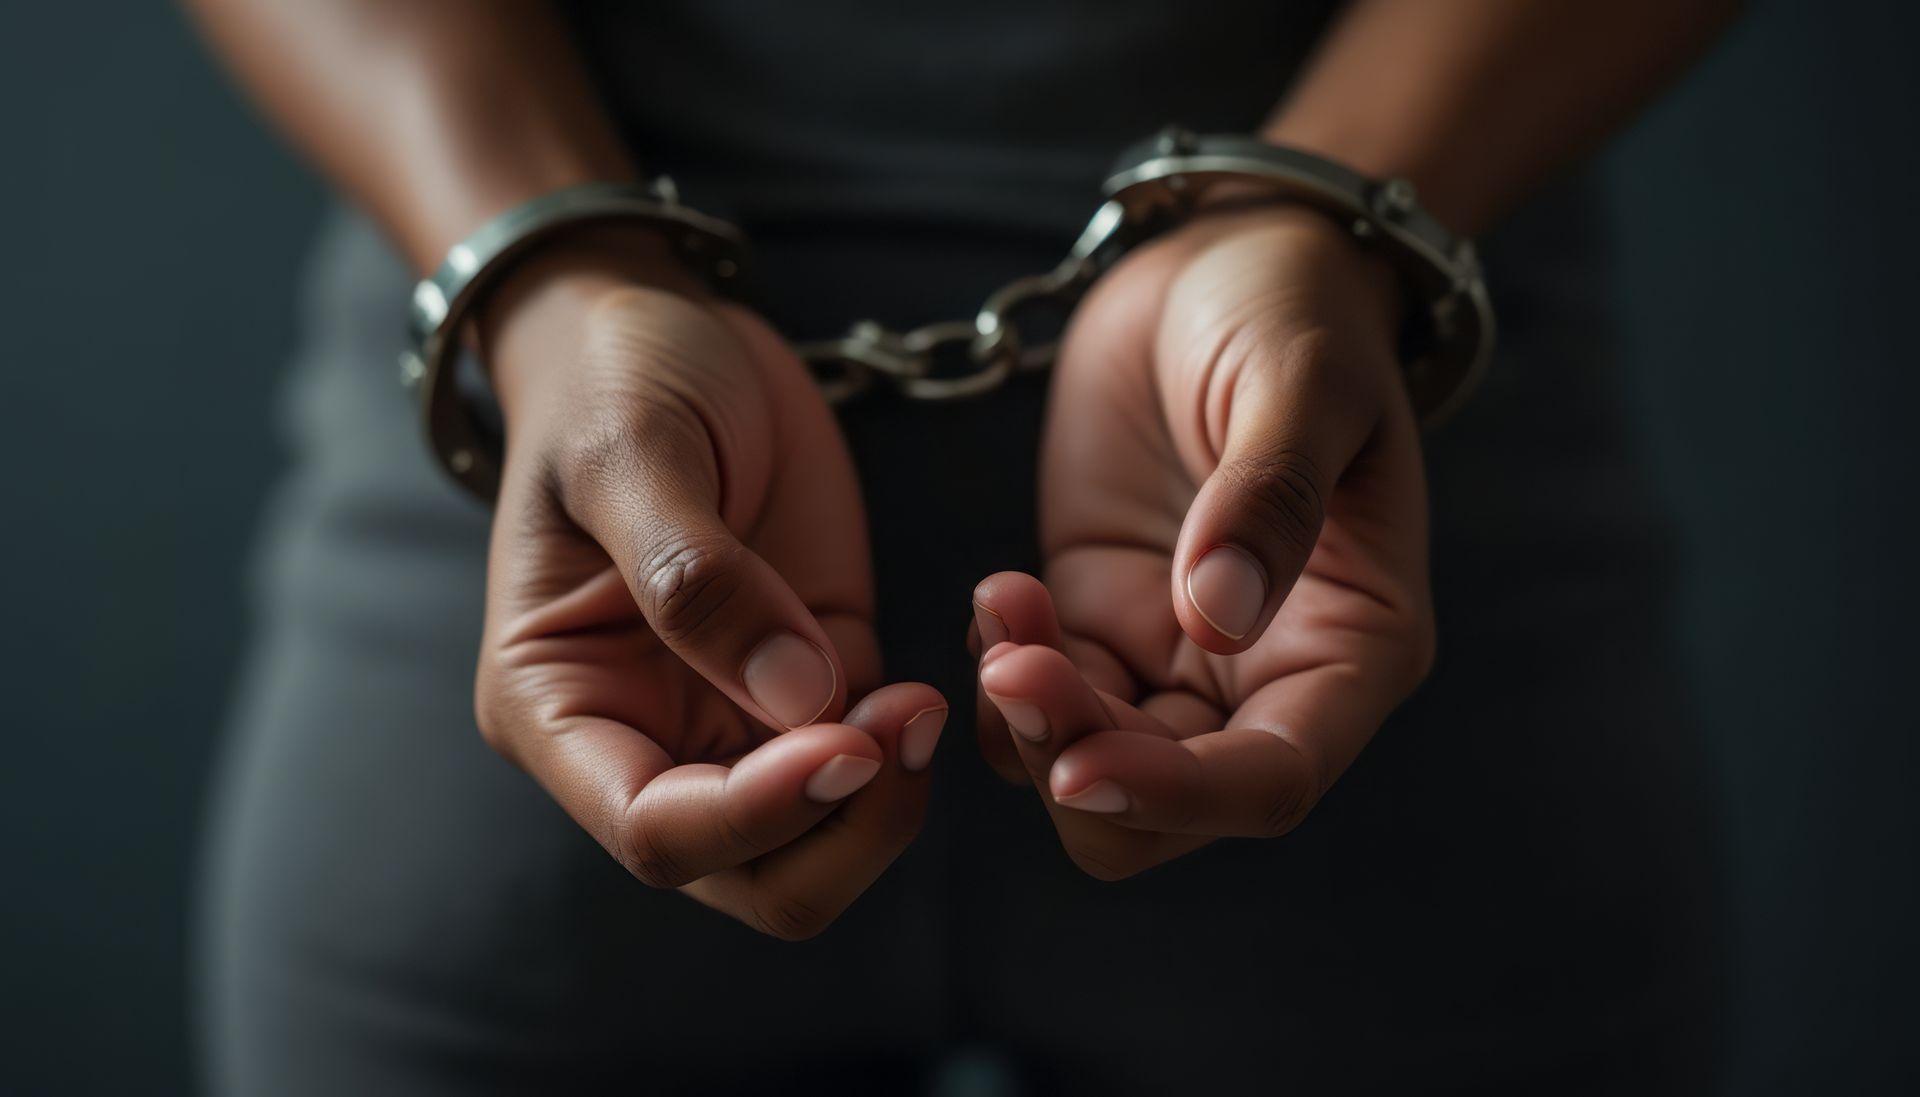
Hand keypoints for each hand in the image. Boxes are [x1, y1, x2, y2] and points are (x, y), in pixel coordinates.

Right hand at [473, 229, 945, 937]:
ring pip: (822, 845)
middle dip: (837, 830)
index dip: (753, 815)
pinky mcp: (814, 681)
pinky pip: (870, 768)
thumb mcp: (632, 451)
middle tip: (902, 724)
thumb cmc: (610, 379)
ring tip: (924, 702)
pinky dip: (910, 752)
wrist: (660, 327)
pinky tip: (936, 685)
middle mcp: (641, 739)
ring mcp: (732, 720)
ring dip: (884, 800)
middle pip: (752, 873)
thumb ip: (697, 577)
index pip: (653, 830)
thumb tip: (798, 702)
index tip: (843, 741)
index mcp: (559, 708)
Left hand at [973, 205, 1433, 877]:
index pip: (1272, 782)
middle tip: (1010, 668)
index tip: (1078, 767)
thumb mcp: (1300, 380)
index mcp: (1352, 648)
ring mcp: (1175, 659)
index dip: (1178, 797)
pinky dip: (1002, 675)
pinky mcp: (1100, 622)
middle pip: (1166, 807)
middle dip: (1077, 762)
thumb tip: (1217, 618)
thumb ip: (1269, 498)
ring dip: (1025, 722)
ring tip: (1003, 603)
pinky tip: (997, 595)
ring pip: (1087, 766)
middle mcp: (1267, 678)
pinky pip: (1035, 705)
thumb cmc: (1292, 311)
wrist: (1224, 261)